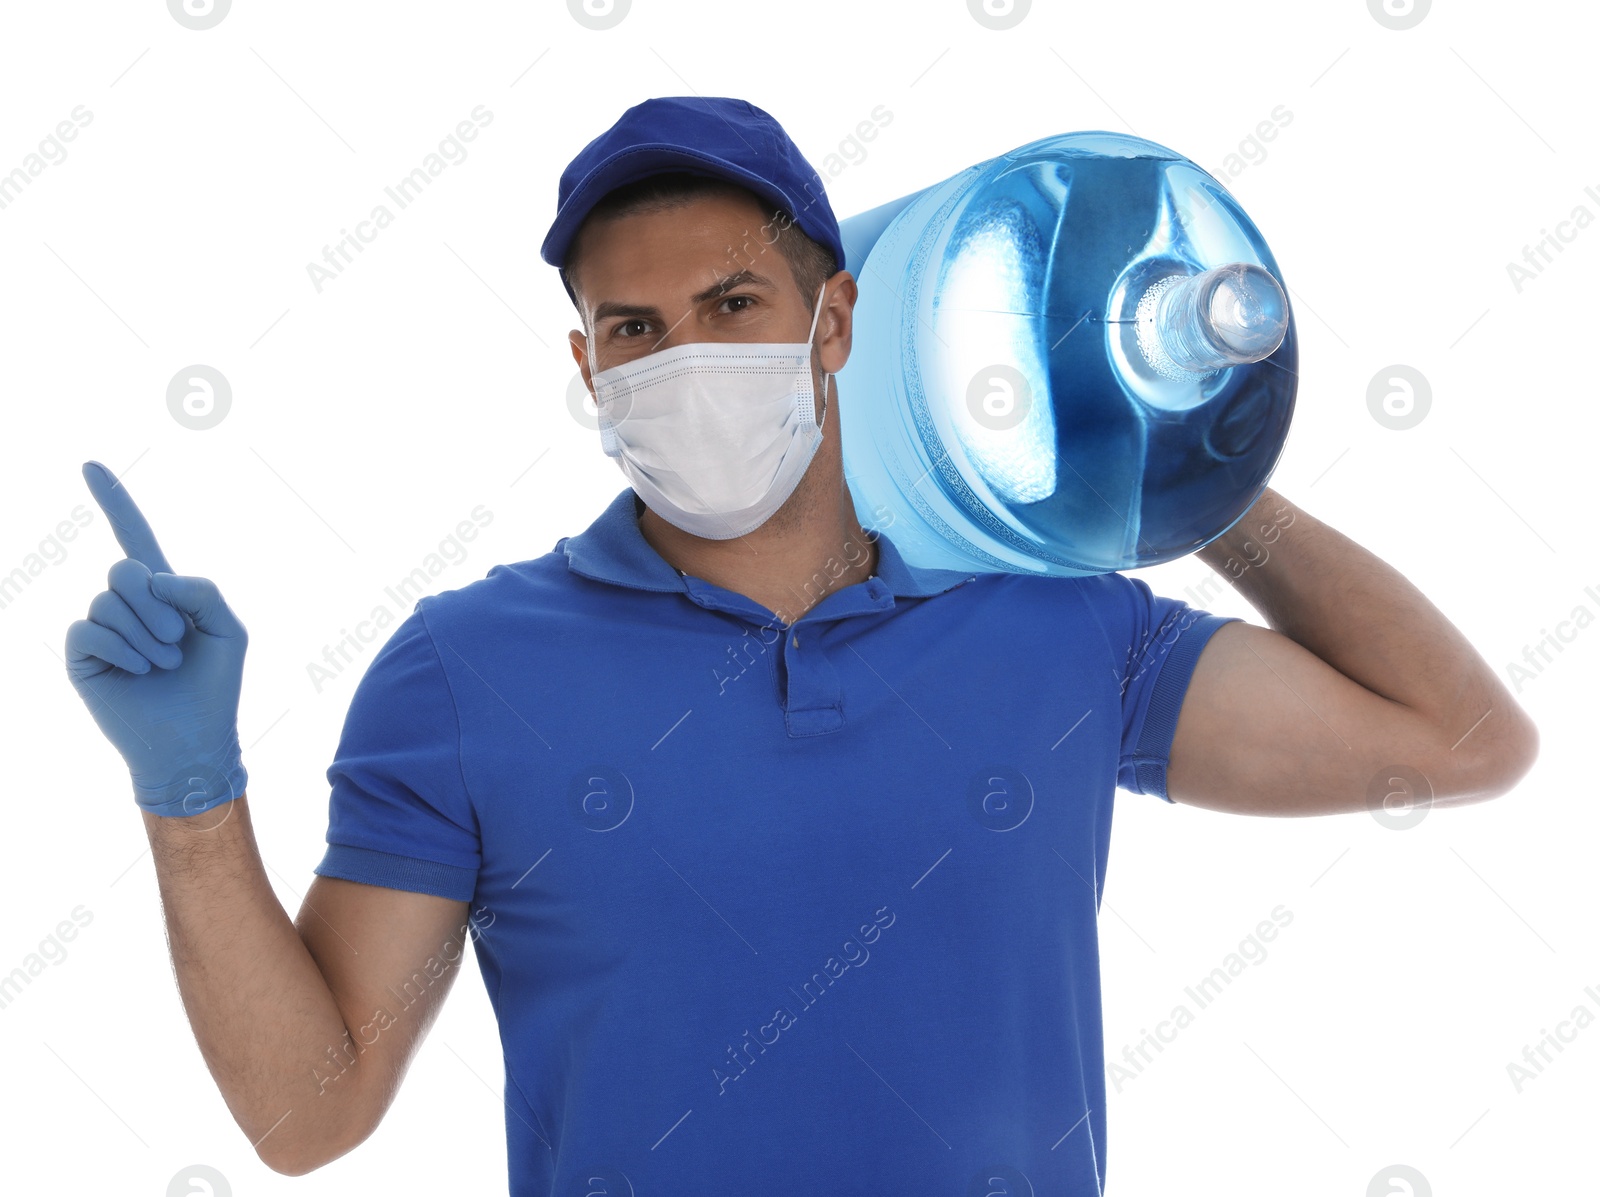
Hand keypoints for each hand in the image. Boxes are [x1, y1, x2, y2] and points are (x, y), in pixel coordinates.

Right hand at [64, 461, 248, 816]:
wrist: (193, 743)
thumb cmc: (215, 689)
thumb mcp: (228, 630)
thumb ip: (202, 590)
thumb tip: (152, 578)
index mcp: (163, 593)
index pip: (134, 537)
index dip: (114, 502)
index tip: (88, 465)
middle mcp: (127, 606)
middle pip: (125, 569)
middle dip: (158, 604)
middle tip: (178, 640)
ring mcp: (102, 630)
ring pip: (110, 600)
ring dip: (147, 634)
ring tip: (164, 665)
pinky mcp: (83, 656)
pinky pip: (90, 627)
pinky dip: (123, 647)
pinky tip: (142, 672)